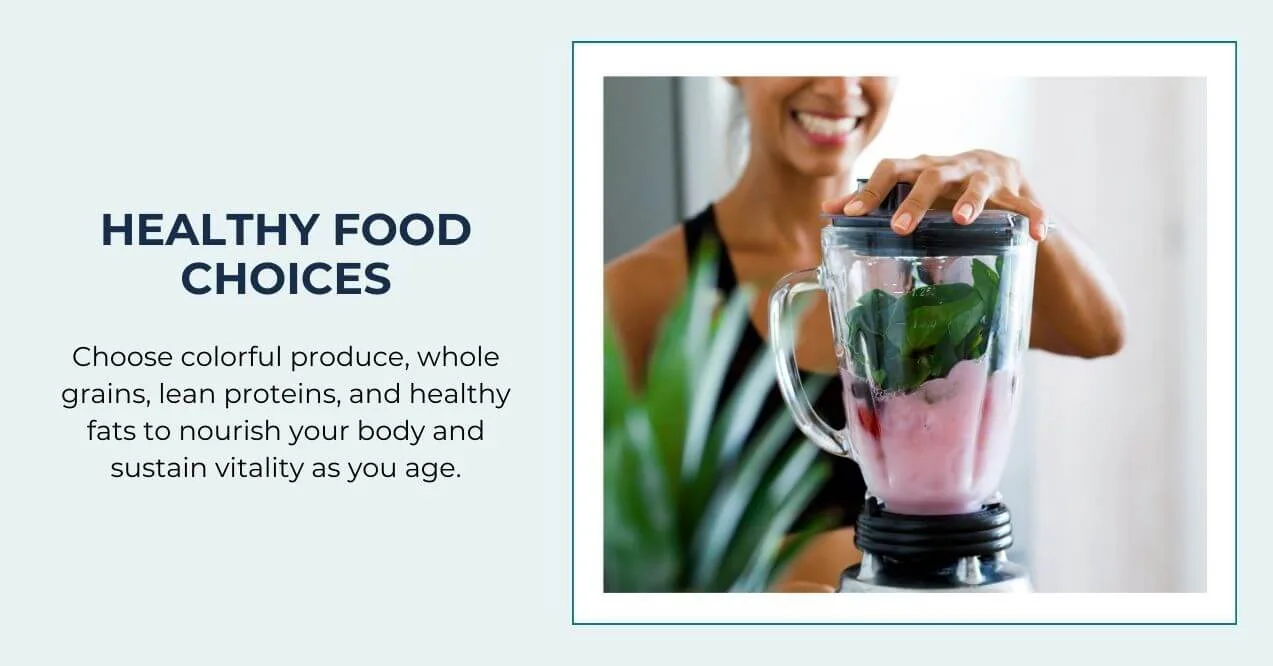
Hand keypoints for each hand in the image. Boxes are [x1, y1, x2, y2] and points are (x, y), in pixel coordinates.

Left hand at [821, 150, 1049, 240]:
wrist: (996, 169)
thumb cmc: (941, 185)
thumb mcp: (908, 188)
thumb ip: (871, 200)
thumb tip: (827, 210)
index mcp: (921, 168)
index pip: (891, 170)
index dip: (870, 191)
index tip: (852, 214)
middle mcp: (951, 167)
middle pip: (931, 176)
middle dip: (915, 201)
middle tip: (901, 228)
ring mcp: (985, 176)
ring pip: (978, 184)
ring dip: (971, 201)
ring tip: (962, 220)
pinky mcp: (1015, 190)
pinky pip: (1027, 204)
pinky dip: (1034, 217)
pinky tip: (1038, 235)